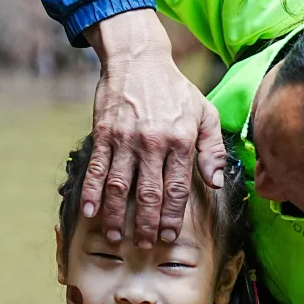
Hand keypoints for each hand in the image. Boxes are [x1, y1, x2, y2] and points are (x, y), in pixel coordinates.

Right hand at [85, 9, 227, 248]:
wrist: (138, 58)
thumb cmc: (174, 89)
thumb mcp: (204, 112)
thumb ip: (212, 148)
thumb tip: (215, 181)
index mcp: (180, 140)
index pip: (176, 188)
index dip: (172, 216)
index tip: (167, 236)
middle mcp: (153, 142)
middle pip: (148, 193)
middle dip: (145, 224)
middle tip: (143, 244)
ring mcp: (125, 139)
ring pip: (119, 186)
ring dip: (116, 215)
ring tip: (115, 236)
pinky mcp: (103, 133)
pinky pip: (96, 168)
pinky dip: (91, 192)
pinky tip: (88, 211)